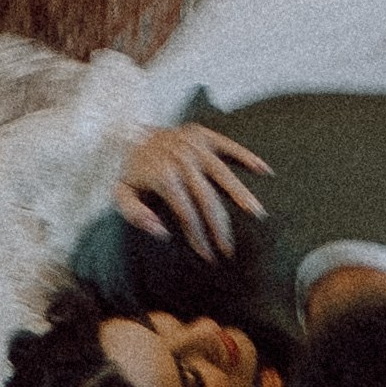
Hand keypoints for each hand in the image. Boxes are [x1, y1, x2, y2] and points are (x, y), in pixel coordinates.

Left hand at [113, 124, 270, 258]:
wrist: (126, 132)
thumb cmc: (130, 170)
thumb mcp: (121, 195)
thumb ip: (136, 215)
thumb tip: (162, 232)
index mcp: (162, 175)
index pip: (187, 214)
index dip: (198, 237)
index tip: (207, 254)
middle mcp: (180, 159)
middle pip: (208, 199)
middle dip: (220, 227)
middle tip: (230, 249)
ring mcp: (193, 144)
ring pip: (223, 173)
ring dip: (242, 195)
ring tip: (258, 213)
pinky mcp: (202, 133)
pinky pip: (228, 145)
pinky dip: (247, 156)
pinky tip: (264, 170)